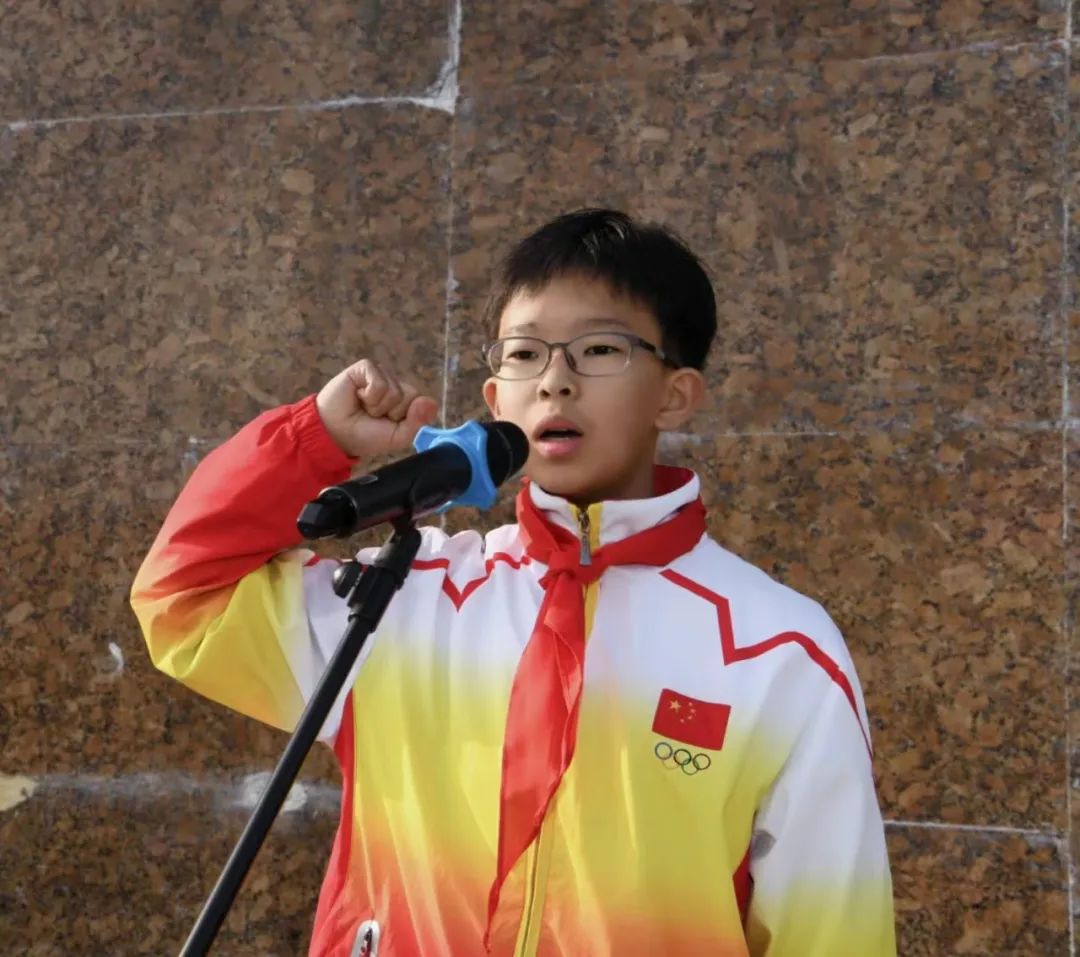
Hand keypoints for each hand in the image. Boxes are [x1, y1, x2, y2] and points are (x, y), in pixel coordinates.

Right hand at [315, 359, 438, 458]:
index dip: (406, 419)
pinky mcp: (366, 368)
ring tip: (364, 408)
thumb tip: (431, 402)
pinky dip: (369, 396)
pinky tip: (358, 397)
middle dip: (393, 413)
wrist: (335, 433)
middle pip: (411, 396)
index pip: (422, 404)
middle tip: (374, 416)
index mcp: (406, 401)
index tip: (390, 425)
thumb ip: (417, 423)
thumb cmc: (365, 435)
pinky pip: (380, 382)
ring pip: (395, 391)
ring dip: (378, 406)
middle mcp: (396, 385)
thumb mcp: (397, 438)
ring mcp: (382, 375)